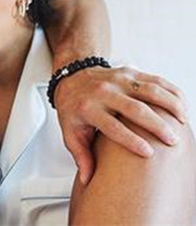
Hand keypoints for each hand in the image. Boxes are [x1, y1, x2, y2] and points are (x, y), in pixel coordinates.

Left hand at [55, 66, 188, 184]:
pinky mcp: (128, 72)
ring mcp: (117, 80)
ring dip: (169, 105)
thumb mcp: (70, 132)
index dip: (130, 139)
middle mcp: (103, 92)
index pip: (112, 126)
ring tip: (182, 122)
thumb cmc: (73, 109)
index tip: (148, 153)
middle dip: (156, 125)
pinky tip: (181, 105)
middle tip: (172, 141)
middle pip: (134, 109)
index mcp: (88, 108)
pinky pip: (154, 79)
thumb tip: (87, 179)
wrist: (71, 78)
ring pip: (148, 91)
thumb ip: (80, 156)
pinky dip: (171, 91)